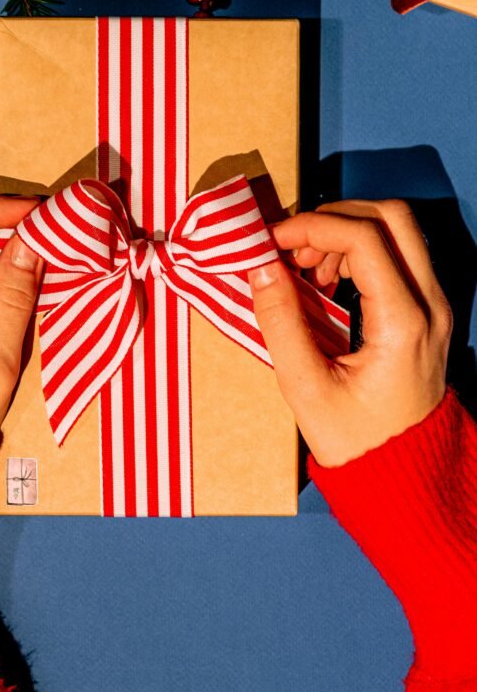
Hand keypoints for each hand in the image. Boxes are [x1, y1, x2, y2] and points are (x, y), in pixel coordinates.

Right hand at [247, 200, 451, 466]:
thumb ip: (280, 321)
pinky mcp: (426, 311)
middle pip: (391, 216)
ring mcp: (433, 306)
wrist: (402, 475)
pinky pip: (397, 255)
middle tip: (292, 243)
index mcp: (403, 323)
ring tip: (303, 265)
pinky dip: (358, 251)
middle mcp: (429, 305)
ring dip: (345, 232)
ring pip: (397, 230)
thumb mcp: (305, 387)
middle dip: (334, 217)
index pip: (364, 238)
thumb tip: (258, 265)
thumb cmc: (354, 439)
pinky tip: (324, 279)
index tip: (272, 240)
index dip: (311, 226)